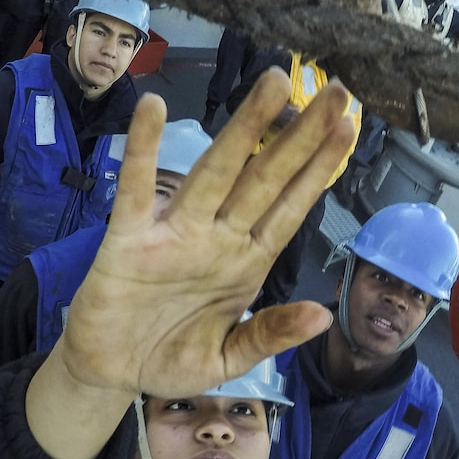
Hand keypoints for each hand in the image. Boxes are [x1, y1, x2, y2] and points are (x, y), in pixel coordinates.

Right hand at [28, 69, 355, 458]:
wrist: (111, 374)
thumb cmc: (172, 359)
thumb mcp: (229, 359)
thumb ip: (270, 335)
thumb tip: (321, 317)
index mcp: (247, 263)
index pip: (290, 208)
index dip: (318, 170)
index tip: (347, 130)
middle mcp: (218, 238)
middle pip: (265, 178)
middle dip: (300, 136)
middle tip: (334, 91)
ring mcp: (175, 234)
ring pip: (216, 171)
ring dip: (244, 128)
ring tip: (273, 84)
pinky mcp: (128, 239)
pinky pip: (137, 189)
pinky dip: (144, 150)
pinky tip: (154, 110)